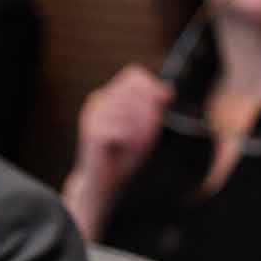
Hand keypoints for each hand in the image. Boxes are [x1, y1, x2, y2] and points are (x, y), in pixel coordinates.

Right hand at [72, 64, 172, 194]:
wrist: (101, 184)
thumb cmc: (123, 156)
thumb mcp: (144, 129)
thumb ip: (153, 108)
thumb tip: (168, 90)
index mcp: (109, 96)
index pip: (135, 75)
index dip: (153, 88)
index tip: (165, 103)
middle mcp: (99, 101)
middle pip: (135, 92)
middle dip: (148, 113)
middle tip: (146, 137)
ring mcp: (93, 115)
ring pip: (131, 111)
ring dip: (140, 131)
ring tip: (133, 147)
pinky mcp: (93, 132)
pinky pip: (123, 131)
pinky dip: (129, 143)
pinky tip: (123, 152)